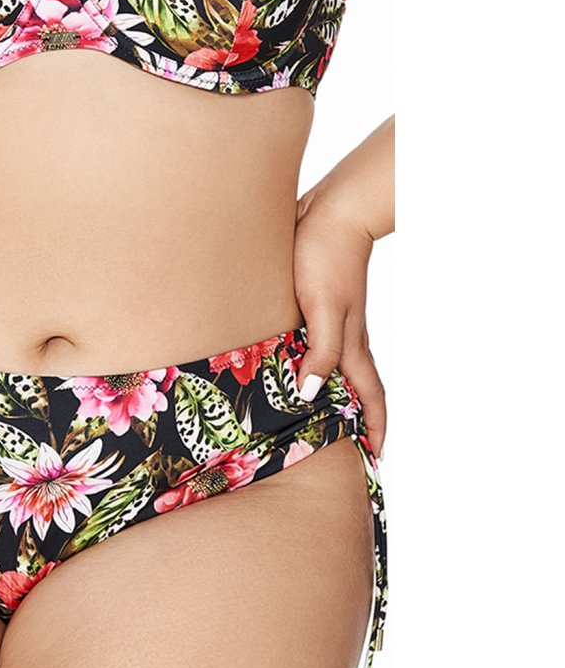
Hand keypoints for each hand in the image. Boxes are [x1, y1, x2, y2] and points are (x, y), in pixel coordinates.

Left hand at [292, 185, 385, 458]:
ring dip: (331, 395)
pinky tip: (292, 370)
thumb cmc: (326, 257)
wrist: (331, 209)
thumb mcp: (322, 309)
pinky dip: (310, 366)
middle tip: (349, 449)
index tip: (376, 458)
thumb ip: (319, 353)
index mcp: (350, 346)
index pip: (370, 397)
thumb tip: (311, 396)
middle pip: (355, 389)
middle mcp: (344, 339)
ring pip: (334, 369)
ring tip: (320, 419)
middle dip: (356, 420)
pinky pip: (315, 347)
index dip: (375, 428)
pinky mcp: (313, 306)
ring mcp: (331, 322)